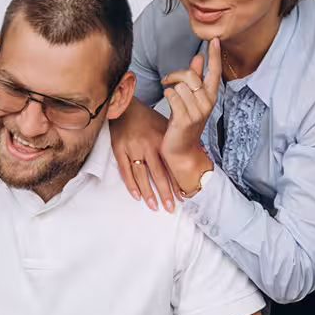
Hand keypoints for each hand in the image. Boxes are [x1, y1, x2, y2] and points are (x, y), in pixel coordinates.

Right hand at [110, 97, 174, 212]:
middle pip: (158, 174)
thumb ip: (175, 139)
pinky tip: (137, 196)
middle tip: (170, 208)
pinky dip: (131, 184)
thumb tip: (195, 152)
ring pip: (142, 175)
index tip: (183, 197)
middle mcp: (148, 146)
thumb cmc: (146, 116)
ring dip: (148, 193)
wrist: (124, 105)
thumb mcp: (165, 125)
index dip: (176, 183)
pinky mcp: (119, 149)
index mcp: (161, 141)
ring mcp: (133, 148)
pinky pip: (125, 171)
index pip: (170, 166)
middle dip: (165, 193)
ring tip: (154, 206)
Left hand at [160, 42, 219, 194]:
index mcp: (210, 97)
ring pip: (179, 86)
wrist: (182, 152)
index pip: (214, 72)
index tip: (215, 40)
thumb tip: (198, 58)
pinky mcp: (186, 119)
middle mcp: (207, 103)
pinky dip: (166, 97)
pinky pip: (172, 96)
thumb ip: (196, 78)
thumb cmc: (184, 124)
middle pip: (190, 75)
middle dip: (174, 75)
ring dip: (170, 90)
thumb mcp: (192, 100)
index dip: (214, 56)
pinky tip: (168, 105)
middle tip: (167, 81)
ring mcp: (198, 112)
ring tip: (170, 100)